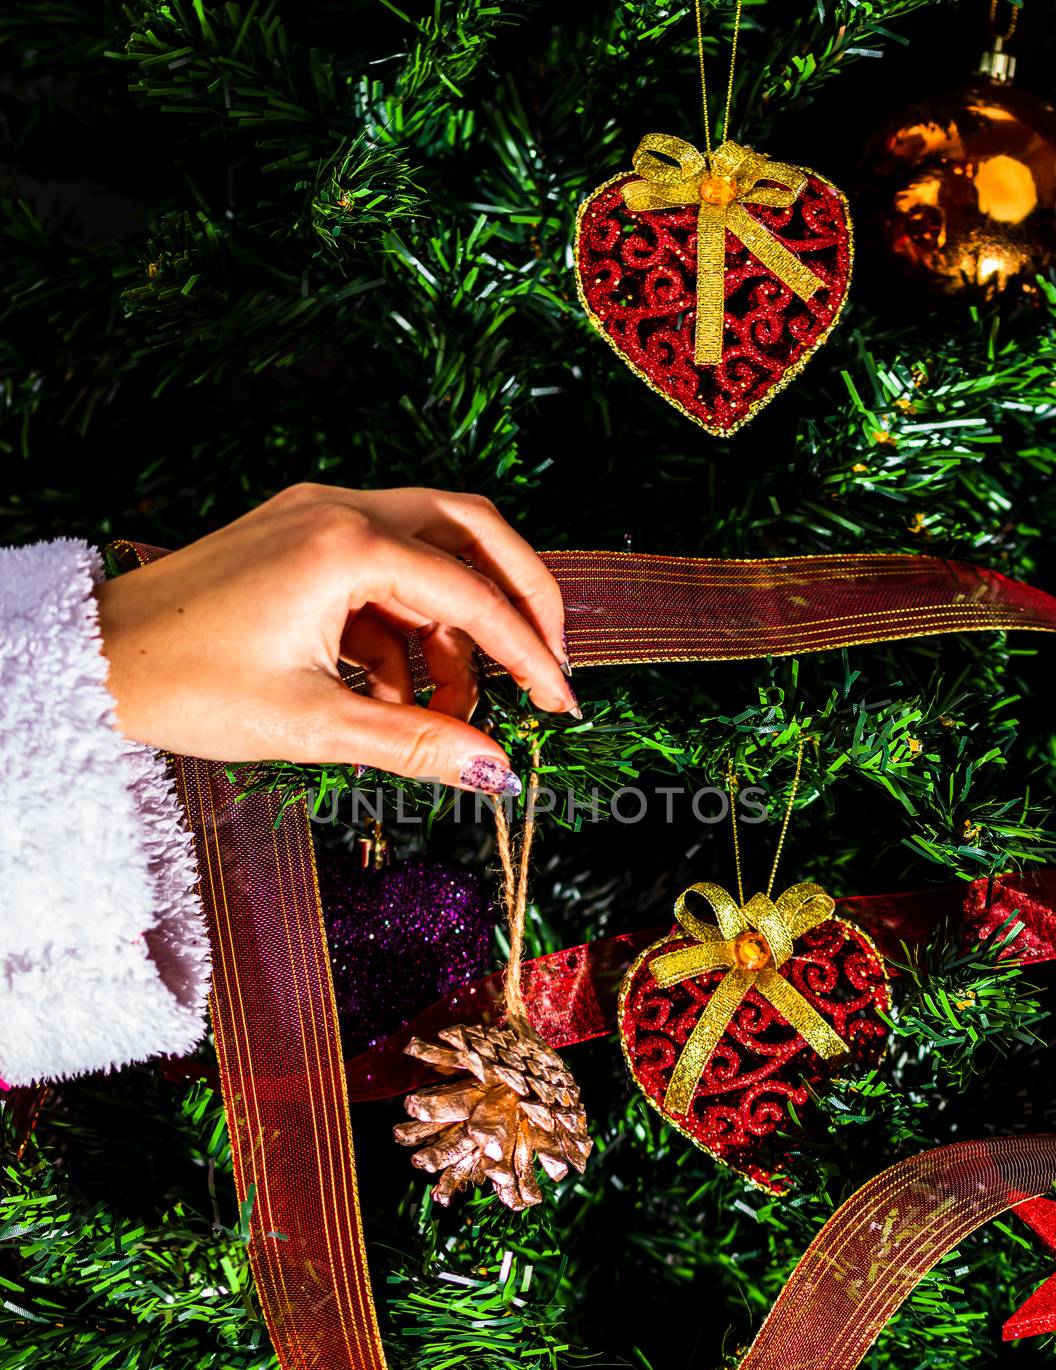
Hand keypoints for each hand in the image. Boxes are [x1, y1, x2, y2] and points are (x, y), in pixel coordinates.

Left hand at [95, 483, 577, 792]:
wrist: (95, 662)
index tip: (560, 701)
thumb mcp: (313, 725)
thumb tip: (496, 772)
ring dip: (454, 627)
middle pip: (471, 532)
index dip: (527, 652)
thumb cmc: (187, 686)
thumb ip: (417, 744)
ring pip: (429, 552)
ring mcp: (316, 516)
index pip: (471, 591)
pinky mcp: (299, 537)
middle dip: (518, 601)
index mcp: (345, 544)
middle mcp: (339, 510)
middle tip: (545, 668)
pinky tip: (391, 696)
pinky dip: (402, 629)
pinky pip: (381, 572)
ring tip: (448, 711)